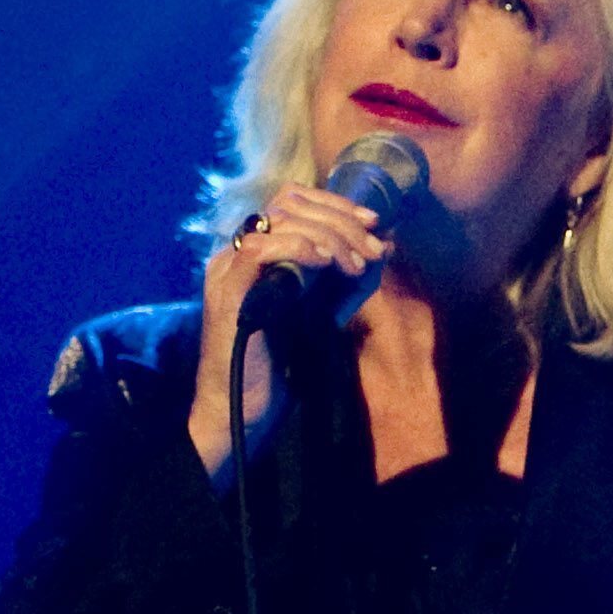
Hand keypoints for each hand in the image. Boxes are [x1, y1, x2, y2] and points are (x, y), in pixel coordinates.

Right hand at [187, 183, 390, 472]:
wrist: (244, 412)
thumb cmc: (281, 368)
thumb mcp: (324, 311)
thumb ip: (349, 278)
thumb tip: (384, 243)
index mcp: (255, 253)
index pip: (291, 200)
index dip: (334, 204)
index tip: (372, 222)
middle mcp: (237, 253)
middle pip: (288, 203)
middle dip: (340, 219)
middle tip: (372, 248)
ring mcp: (228, 268)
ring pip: (279, 220)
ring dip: (328, 236)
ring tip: (356, 265)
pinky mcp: (228, 290)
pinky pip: (261, 250)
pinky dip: (300, 248)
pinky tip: (327, 264)